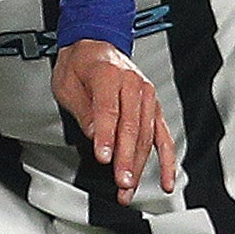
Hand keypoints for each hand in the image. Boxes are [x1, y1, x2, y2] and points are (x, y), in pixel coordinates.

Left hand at [53, 37, 174, 196]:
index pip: (108, 110)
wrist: (95, 45)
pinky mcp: (153, 108)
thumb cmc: (80, 64)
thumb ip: (82, 109)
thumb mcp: (67, 82)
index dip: (106, 137)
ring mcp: (147, 96)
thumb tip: (93, 135)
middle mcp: (132, 84)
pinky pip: (163, 136)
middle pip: (131, 127)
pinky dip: (167, 160)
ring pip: (146, 136)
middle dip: (127, 158)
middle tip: (121, 181)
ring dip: (140, 165)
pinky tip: (166, 179)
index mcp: (108, 74)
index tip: (103, 157)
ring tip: (130, 187)